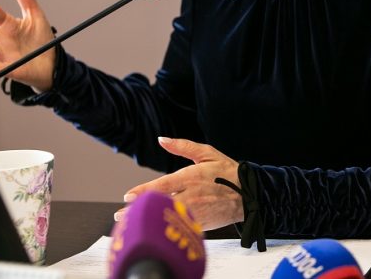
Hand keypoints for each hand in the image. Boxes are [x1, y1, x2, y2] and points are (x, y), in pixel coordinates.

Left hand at [119, 137, 242, 230]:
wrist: (250, 194)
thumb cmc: (228, 171)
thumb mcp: (206, 153)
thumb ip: (182, 146)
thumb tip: (161, 139)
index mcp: (191, 176)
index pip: (162, 185)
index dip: (144, 191)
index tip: (127, 196)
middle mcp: (192, 195)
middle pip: (160, 204)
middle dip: (139, 211)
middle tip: (120, 216)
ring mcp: (197, 211)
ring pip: (168, 217)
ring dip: (149, 221)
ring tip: (133, 225)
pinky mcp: (202, 223)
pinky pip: (181, 226)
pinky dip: (166, 228)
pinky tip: (155, 230)